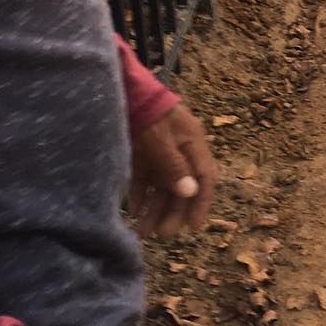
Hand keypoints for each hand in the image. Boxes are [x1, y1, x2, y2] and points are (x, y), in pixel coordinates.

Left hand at [129, 104, 216, 237]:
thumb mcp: (159, 140)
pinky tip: (133, 213)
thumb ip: (173, 166)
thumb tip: (189, 192)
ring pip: (161, 186)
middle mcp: (179, 150)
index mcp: (192, 144)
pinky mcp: (140, 153)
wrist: (121, 90)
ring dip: (154, 209)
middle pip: (181, 186)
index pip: (204, 177)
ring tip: (143, 232)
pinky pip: (144, 180)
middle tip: (164, 235)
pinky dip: (140, 197)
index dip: (201, 202)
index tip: (194, 226)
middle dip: (173, 212)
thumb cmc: (145, 113)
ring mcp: (159, 152)